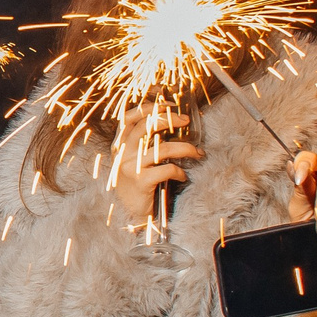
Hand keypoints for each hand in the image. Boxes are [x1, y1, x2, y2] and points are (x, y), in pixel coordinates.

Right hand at [109, 104, 199, 224]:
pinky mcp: (141, 182)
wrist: (127, 211)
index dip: (149, 106)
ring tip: (196, 153)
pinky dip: (180, 172)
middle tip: (186, 120)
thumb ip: (143, 141)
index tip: (169, 105)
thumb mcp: (133, 158)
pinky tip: (184, 176)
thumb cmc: (136, 181)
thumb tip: (169, 120)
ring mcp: (130, 167)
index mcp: (120, 144)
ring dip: (185, 148)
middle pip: (146, 126)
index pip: (129, 116)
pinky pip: (167, 170)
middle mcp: (122, 153)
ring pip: (163, 148)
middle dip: (170, 119)